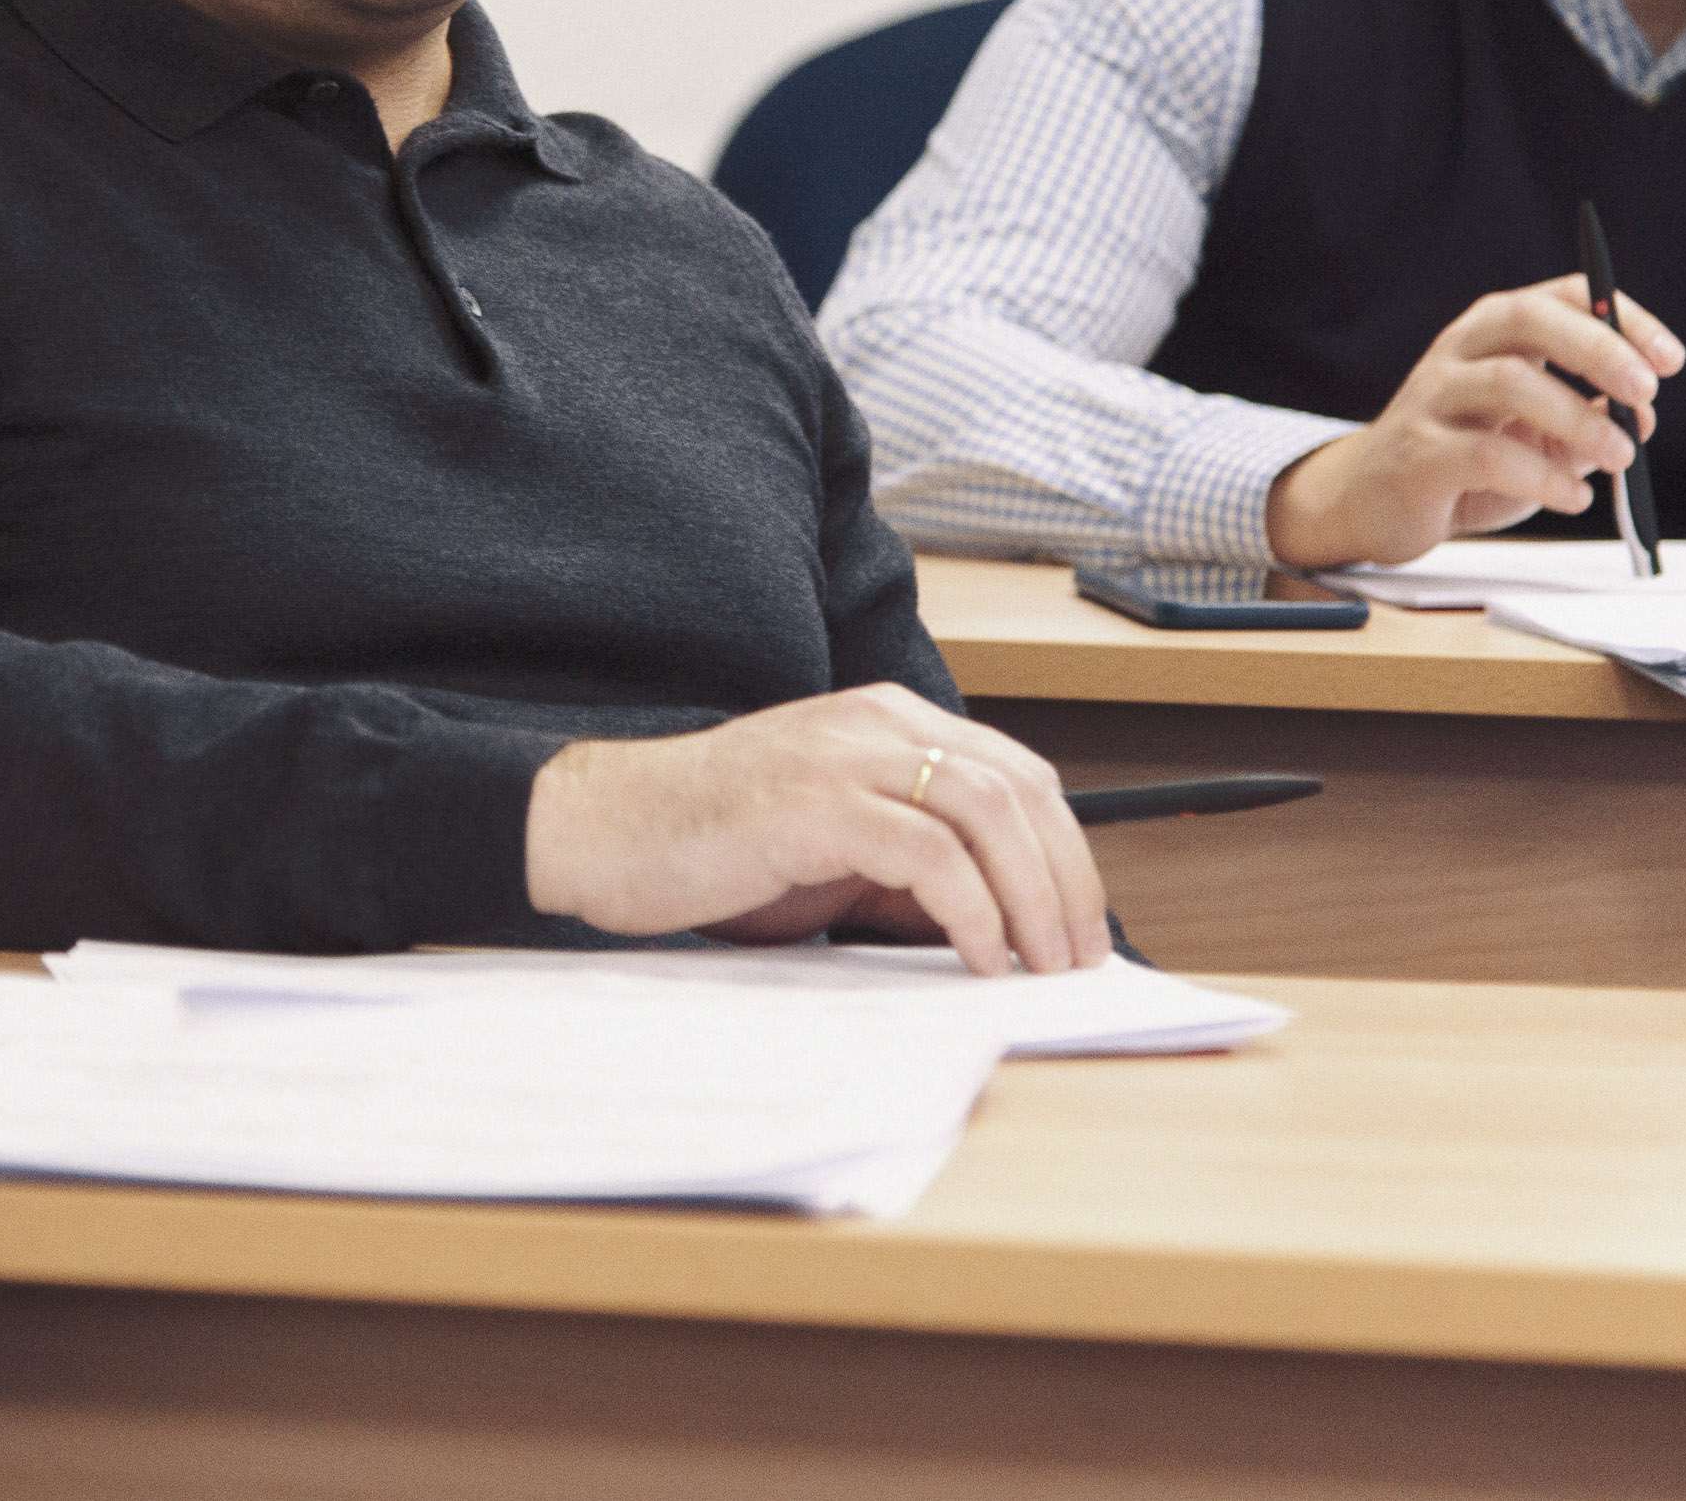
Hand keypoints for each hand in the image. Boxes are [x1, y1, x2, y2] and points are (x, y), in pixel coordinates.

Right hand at [523, 683, 1109, 976]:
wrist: (606, 829)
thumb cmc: (710, 845)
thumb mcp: (831, 853)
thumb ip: (907, 871)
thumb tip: (995, 928)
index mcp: (884, 721)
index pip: (1015, 771)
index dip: (1063, 849)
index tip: (1079, 923)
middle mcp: (876, 722)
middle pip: (1018, 787)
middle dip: (1065, 878)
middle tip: (1078, 956)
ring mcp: (846, 755)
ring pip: (987, 810)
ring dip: (1033, 898)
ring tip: (1042, 966)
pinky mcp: (816, 802)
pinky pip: (929, 852)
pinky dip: (972, 909)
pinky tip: (981, 956)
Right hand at [1264, 275, 1685, 568]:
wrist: (1373, 501)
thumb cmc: (1464, 459)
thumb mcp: (1537, 435)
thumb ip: (1586, 421)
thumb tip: (1640, 420)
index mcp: (1495, 331)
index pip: (1565, 295)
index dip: (1622, 320)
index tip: (1670, 362)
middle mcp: (1461, 350)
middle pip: (1528, 320)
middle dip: (1597, 350)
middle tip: (1645, 392)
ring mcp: (1433, 397)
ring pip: (1508, 383)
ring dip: (1577, 420)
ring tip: (1620, 457)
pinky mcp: (1417, 453)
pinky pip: (1485, 456)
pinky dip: (1543, 477)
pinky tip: (1573, 497)